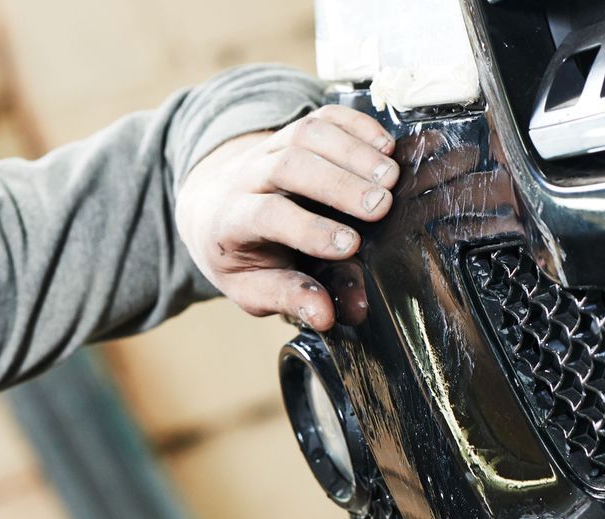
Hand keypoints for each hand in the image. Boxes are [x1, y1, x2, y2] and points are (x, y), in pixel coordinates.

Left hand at [175, 105, 398, 331]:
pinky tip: (386, 145)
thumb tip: (326, 315)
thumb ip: (287, 299)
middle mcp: (247, 176)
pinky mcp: (293, 131)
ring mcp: (270, 147)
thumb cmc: (240, 255)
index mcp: (232, 219)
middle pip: (289, 166)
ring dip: (353, 151)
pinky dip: (356, 124)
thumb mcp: (252, 288)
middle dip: (338, 184)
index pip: (268, 216)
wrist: (213, 207)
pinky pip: (322, 117)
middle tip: (382, 205)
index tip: (350, 245)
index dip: (309, 229)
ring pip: (307, 134)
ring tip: (391, 176)